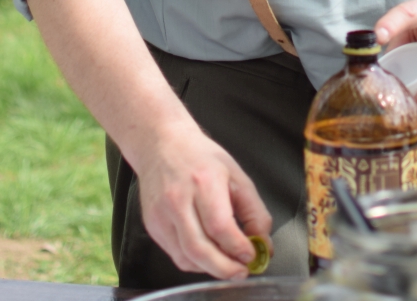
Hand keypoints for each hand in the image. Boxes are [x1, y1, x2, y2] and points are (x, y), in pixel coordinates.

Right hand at [131, 119, 271, 279]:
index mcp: (203, 182)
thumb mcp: (237, 175)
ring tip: (228, 265)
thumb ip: (254, 211)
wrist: (162, 144)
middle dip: (224, 268)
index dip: (238, 247)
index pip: (220, 226)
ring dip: (210, 268)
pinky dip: (195, 262)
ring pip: (186, 257)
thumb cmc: (201, 157)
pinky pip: (176, 255)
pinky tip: (209, 255)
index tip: (252, 256)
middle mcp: (178, 200)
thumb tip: (263, 243)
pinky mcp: (153, 226)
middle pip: (199, 248)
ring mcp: (161, 214)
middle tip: (241, 272)